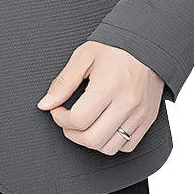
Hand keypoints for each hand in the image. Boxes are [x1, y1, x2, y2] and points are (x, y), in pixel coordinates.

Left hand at [37, 41, 163, 154]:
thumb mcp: (83, 57)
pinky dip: (111, 143)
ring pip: (110, 147)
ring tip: (83, 125)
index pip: (79, 119)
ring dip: (90, 141)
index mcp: (108, 86)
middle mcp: (126, 103)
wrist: (147, 46)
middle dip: (72, 133)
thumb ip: (63, 82)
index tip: (57, 110)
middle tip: (66, 121)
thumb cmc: (115, 48)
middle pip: (93, 139)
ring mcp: (139, 114)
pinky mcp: (148, 120)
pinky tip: (103, 127)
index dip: (60, 118)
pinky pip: (128, 146)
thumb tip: (45, 104)